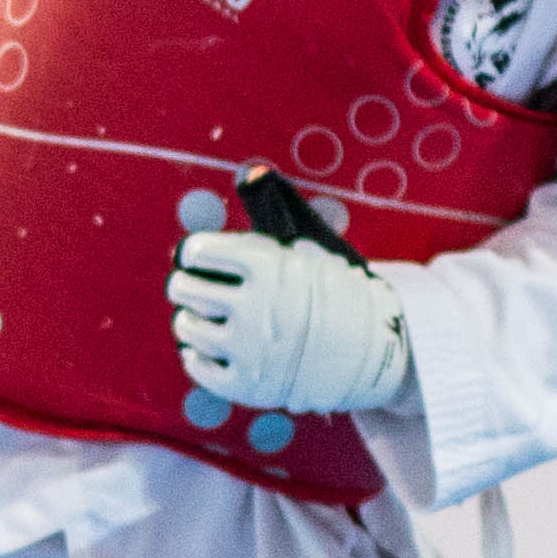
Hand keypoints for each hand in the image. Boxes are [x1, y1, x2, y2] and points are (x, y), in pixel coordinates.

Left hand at [169, 228, 410, 417]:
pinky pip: (197, 367)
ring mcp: (250, 350)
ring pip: (186, 327)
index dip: (194, 252)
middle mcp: (255, 307)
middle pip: (183, 288)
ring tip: (208, 317)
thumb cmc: (333, 289)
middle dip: (185, 283)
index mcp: (267, 266)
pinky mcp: (247, 386)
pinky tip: (211, 346)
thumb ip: (273, 209)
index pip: (196, 250)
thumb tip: (250, 172)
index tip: (199, 256)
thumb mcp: (308, 243)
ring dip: (191, 319)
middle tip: (194, 287)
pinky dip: (197, 356)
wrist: (373, 348)